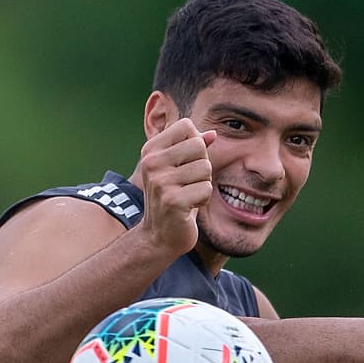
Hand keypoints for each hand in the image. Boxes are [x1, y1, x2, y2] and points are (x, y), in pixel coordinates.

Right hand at [135, 119, 217, 255]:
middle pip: (198, 146)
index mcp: (151, 150)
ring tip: (188, 195)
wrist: (159, 236)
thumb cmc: (172, 198)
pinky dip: (203, 199)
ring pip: (205, 168)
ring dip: (203, 184)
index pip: (186, 126)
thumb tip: (213, 134)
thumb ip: (194, 149)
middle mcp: (152, 163)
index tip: (185, 163)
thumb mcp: (178, 169)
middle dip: (202, 165)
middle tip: (188, 183)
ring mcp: (160, 182)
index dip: (196, 144)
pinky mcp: (173, 201)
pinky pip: (206, 188)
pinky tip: (189, 207)